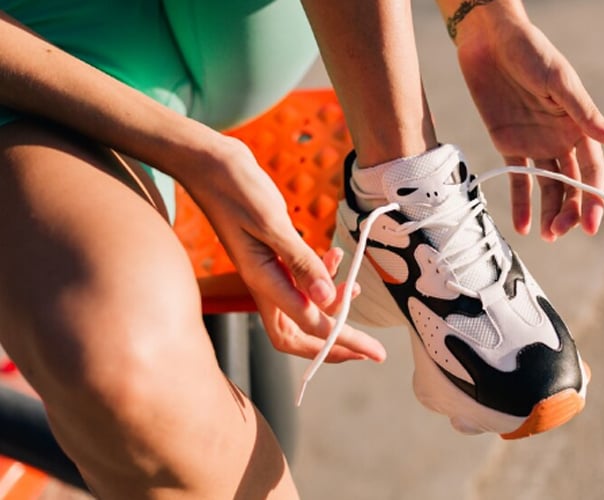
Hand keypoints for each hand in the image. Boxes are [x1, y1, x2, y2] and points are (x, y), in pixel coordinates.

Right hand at [182, 136, 385, 362]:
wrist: (209, 163)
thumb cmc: (235, 188)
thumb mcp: (272, 223)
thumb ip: (300, 262)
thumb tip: (327, 300)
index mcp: (262, 281)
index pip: (309, 326)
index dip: (344, 341)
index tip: (374, 352)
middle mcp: (263, 284)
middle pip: (300, 333)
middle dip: (335, 342)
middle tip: (368, 346)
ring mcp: (266, 271)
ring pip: (301, 309)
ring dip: (331, 307)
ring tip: (357, 289)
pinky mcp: (270, 256)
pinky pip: (298, 281)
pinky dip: (321, 276)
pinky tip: (335, 254)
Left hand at [455, 17, 603, 239]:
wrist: (489, 39)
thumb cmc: (530, 52)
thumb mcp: (559, 81)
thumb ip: (585, 114)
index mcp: (578, 125)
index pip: (592, 170)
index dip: (594, 198)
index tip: (591, 224)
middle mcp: (560, 138)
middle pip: (570, 184)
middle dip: (569, 211)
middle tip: (560, 233)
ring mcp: (535, 143)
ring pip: (547, 186)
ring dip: (548, 212)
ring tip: (546, 236)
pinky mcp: (508, 143)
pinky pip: (517, 178)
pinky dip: (520, 203)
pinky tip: (522, 226)